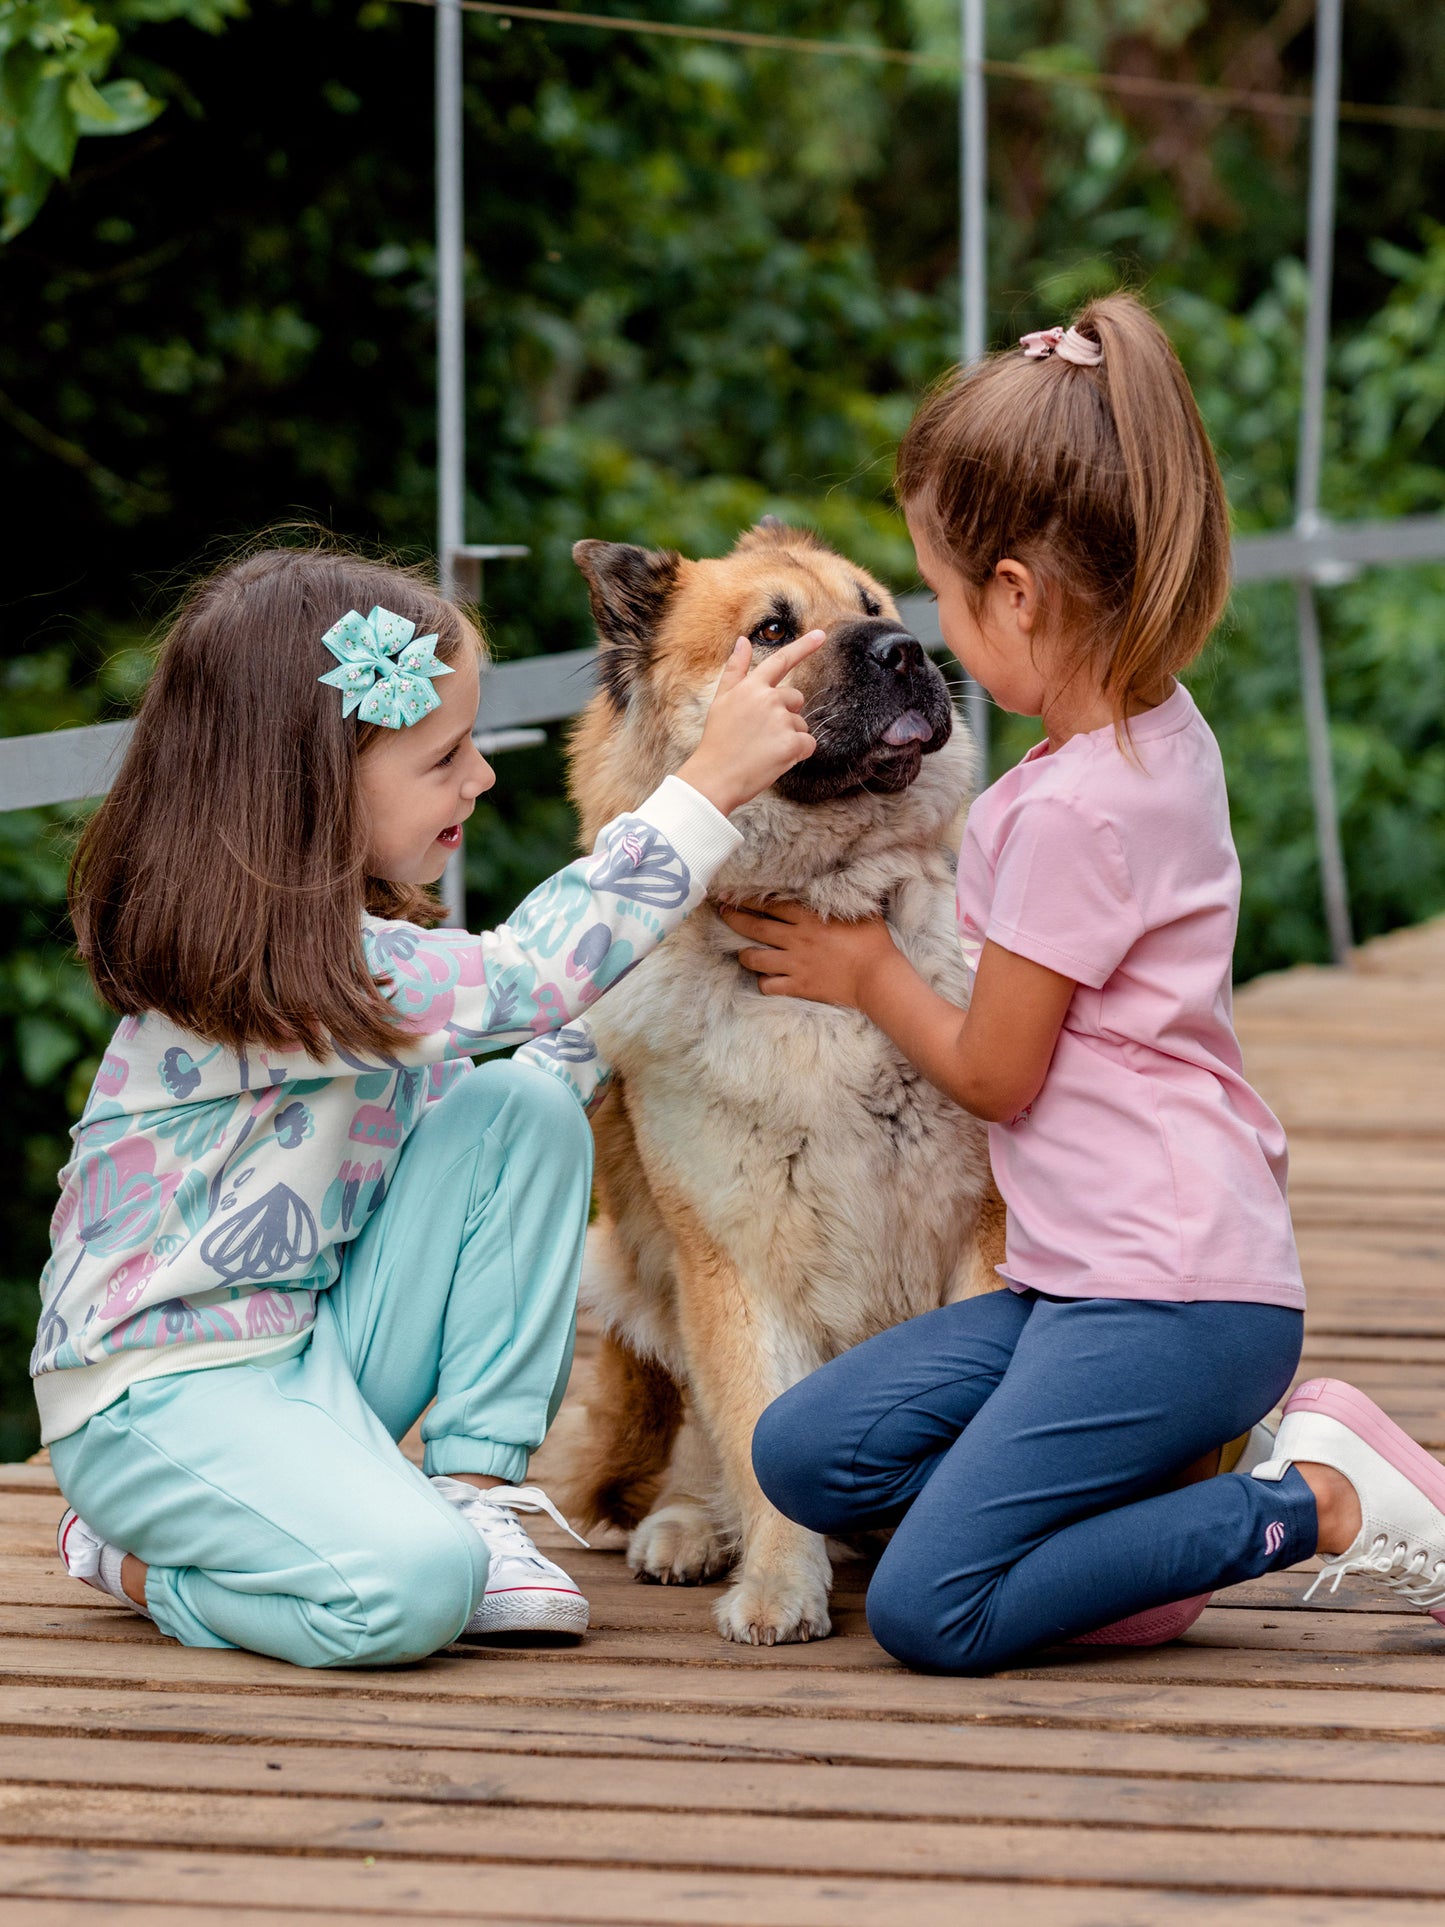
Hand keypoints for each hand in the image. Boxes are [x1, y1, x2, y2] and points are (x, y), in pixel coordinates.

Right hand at [676, 632, 824, 816]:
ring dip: (790, 737)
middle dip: (786, 714)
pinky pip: (808, 745)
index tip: (821, 635)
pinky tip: (776, 760)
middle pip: (796, 699)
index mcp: (751, 687)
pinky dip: (797, 754)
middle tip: (761, 734)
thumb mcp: (721, 701)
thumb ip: (736, 670)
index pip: (782, 661)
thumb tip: (742, 641)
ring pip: (801, 724)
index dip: (804, 646)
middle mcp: (768, 699)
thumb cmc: (717, 740)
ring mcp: (781, 721)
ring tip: (764, 750)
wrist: (714, 777)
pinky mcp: (791, 744)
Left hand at [719, 899, 896, 1008]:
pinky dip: (763, 982)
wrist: (877, 978)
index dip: (748, 899)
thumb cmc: (873, 941)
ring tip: (742, 951)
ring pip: (754, 958)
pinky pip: (768, 985)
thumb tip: (837, 879)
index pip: (769, 904)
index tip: (734, 895)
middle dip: (734, 919)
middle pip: (755, 926)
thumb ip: (842, 896)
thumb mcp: (860, 910)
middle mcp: (796, 939)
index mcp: (808, 918)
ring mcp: (794, 964)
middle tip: (722, 914)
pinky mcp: (798, 986)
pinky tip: (766, 979)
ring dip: (744, 954)